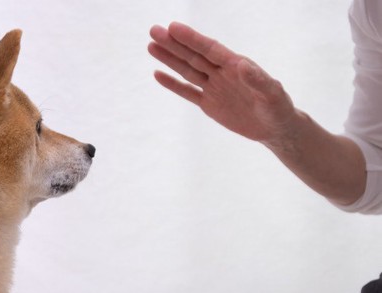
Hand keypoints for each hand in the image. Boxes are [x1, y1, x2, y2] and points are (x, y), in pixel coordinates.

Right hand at [148, 22, 296, 148]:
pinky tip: (158, 74)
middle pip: (193, 55)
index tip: (173, 28)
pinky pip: (187, 92)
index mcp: (236, 66)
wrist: (275, 128)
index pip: (210, 49)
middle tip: (154, 30)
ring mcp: (213, 87)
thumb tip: (243, 65)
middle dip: (173, 44)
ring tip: (151, 46)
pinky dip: (173, 84)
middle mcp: (221, 73)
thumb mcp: (272, 94)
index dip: (191, 39)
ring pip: (187, 70)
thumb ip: (258, 80)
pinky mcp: (209, 104)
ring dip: (169, 58)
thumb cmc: (278, 108)